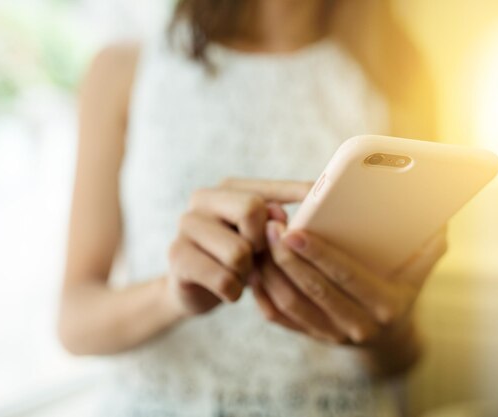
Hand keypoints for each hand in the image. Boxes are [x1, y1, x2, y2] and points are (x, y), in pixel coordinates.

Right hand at [167, 178, 311, 317]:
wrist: (193, 289)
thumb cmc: (236, 258)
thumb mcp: (260, 237)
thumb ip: (277, 221)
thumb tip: (309, 204)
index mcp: (229, 188)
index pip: (269, 188)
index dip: (296, 192)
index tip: (320, 194)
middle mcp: (204, 198)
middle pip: (251, 209)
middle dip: (263, 241)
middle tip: (259, 256)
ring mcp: (187, 225)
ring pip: (238, 250)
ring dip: (248, 272)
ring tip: (243, 274)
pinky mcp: (177, 255)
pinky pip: (223, 277)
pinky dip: (233, 291)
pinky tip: (230, 291)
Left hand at [251, 220, 446, 344]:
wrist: (389, 337)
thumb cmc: (401, 290)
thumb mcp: (420, 271)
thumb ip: (428, 247)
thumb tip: (438, 220)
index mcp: (386, 304)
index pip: (346, 277)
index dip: (319, 254)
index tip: (293, 230)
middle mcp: (358, 325)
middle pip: (312, 290)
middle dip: (286, 258)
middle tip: (270, 228)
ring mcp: (331, 334)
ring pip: (290, 304)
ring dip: (269, 272)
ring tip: (258, 241)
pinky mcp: (310, 336)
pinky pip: (278, 317)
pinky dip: (262, 292)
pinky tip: (255, 265)